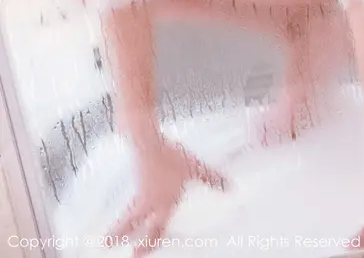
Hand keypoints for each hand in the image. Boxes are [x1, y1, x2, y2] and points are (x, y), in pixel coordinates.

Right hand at [108, 138, 225, 255]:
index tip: (136, 254)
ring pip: (128, 213)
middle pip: (133, 223)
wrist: (147, 141)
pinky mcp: (134, 177)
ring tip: (108, 235)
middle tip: (109, 245)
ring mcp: (140, 189)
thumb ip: (211, 178)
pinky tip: (126, 204)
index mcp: (165, 203)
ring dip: (119, 225)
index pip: (157, 228)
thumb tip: (229, 186)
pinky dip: (125, 206)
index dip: (149, 243)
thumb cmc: (171, 156)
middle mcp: (150, 200)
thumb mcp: (195, 167)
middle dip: (122, 236)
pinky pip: (129, 198)